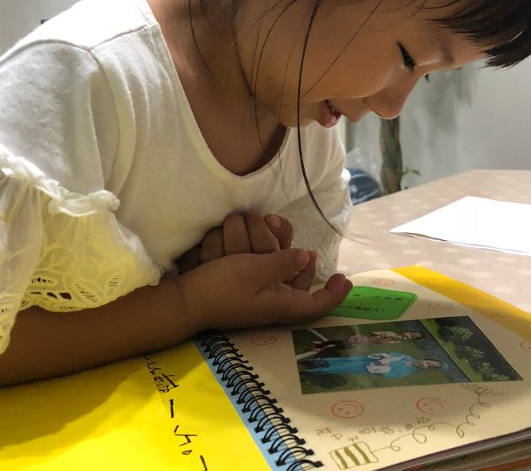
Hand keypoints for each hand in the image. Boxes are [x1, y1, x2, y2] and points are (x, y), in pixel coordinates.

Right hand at [175, 248, 351, 331]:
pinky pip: (265, 266)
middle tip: (296, 239)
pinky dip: (263, 249)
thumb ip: (281, 263)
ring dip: (278, 246)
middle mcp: (274, 300)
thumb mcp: (253, 272)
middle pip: (302, 282)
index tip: (344, 277)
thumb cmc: (221, 288)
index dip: (335, 295)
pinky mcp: (247, 285)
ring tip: (268, 224)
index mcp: (281, 303)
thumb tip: (307, 257)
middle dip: (301, 257)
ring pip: (283, 271)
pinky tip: (256, 232)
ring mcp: (260, 293)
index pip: (316, 305)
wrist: (186, 299)